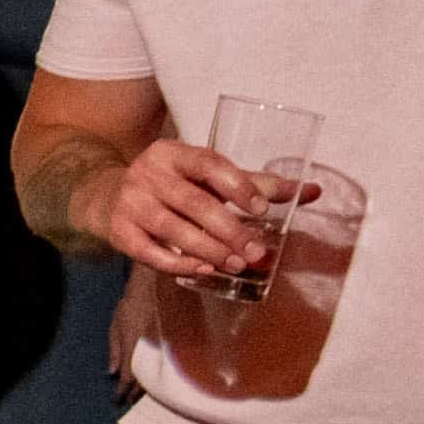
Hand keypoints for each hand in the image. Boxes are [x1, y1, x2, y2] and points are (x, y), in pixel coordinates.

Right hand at [81, 138, 282, 282]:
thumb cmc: (174, 185)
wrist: (109, 195)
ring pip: (173, 229)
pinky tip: (203, 270)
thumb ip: (257, 184)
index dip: (235, 185)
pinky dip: (179, 264)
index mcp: (174, 153)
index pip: (207, 164)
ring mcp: (131, 202)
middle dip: (229, 230)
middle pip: (194, 203)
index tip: (261, 209)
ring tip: (236, 264)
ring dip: (209, 250)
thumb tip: (314, 191)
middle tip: (257, 252)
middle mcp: (149, 173)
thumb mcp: (207, 177)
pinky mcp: (120, 231)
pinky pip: (151, 253)